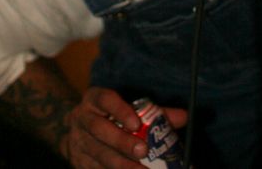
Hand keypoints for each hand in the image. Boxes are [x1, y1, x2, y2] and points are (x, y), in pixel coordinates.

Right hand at [65, 86, 186, 167]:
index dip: (120, 110)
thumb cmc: (110, 116)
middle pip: (99, 129)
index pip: (105, 99)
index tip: (136, 123)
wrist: (79, 130)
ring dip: (120, 164)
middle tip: (143, 151)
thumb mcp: (127, 109)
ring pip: (97, 153)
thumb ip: (154, 113)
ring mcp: (77, 141)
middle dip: (121, 141)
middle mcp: (82, 118)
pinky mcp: (78, 162)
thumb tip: (184, 116)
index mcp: (94, 99)